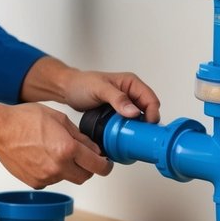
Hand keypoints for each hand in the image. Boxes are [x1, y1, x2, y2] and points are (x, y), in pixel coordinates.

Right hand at [0, 99, 112, 188]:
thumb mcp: (58, 119)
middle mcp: (58, 166)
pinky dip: (52, 171)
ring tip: (55, 151)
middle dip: (88, 167)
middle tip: (84, 157)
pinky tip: (43, 157)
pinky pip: (52, 180)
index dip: (105, 165)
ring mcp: (46, 177)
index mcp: (67, 149)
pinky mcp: (35, 182)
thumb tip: (93, 148)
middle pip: (85, 176)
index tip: (106, 163)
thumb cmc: (24, 120)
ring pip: (68, 177)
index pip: (97, 165)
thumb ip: (79, 136)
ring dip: (68, 168)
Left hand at [21, 57, 160, 123]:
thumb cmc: (82, 84)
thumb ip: (118, 99)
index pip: (151, 99)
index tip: (147, 126)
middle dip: (146, 123)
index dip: (152, 114)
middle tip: (139, 135)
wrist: (68, 89)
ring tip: (131, 137)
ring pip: (140, 118)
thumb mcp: (100, 89)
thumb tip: (134, 111)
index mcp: (131, 83)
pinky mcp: (119, 113)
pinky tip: (124, 136)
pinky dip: (129, 129)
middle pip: (148, 110)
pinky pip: (129, 122)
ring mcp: (126, 103)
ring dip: (138, 128)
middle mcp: (131, 93)